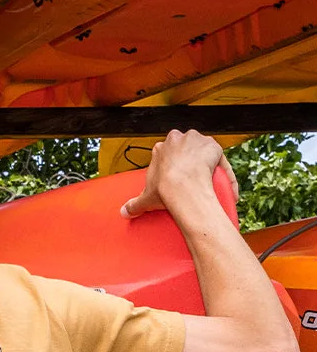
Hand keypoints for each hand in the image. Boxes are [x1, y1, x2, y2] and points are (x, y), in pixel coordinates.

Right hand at [120, 130, 236, 219]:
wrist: (183, 187)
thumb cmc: (165, 190)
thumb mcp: (145, 198)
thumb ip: (134, 204)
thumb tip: (123, 213)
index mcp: (162, 147)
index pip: (170, 153)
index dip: (174, 165)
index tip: (178, 178)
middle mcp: (179, 138)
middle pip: (187, 148)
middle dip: (190, 160)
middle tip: (193, 180)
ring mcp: (197, 140)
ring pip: (205, 151)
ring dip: (208, 163)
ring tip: (210, 184)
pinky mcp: (214, 146)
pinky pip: (221, 161)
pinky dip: (226, 174)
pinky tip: (228, 190)